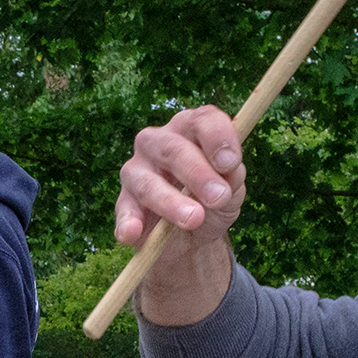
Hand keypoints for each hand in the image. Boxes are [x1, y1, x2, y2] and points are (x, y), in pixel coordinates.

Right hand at [114, 105, 246, 249]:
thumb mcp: (232, 191)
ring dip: (171, 202)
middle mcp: (158, 142)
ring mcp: (136, 171)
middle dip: (198, 173)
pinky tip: (133, 233)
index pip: (202, 120)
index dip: (218, 137)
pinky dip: (128, 222)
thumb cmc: (212, 201)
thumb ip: (233, 179)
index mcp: (189, 129)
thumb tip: (228, 172)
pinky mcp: (123, 202)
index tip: (231, 163)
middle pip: (174, 149)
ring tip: (194, 219)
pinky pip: (124, 211)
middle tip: (219, 197)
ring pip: (148, 182)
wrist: (192, 237)